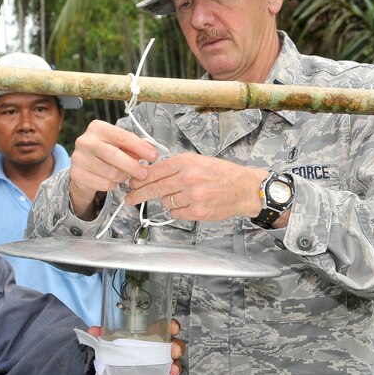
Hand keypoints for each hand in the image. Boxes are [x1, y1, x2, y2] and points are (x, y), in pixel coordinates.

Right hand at [68, 120, 159, 218]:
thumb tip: (152, 150)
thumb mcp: (119, 145)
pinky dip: (112, 185)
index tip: (154, 156)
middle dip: (133, 166)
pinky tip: (111, 180)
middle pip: (115, 155)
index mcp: (97, 128)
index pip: (122, 137)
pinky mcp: (76, 174)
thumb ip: (134, 146)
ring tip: (123, 174)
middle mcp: (85, 141)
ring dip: (122, 177)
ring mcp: (78, 158)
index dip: (140, 147)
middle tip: (144, 173)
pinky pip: (104, 184)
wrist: (83, 167)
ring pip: (111, 173)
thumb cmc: (106, 152)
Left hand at [87, 319, 184, 374]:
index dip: (172, 326)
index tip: (173, 328)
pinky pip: (168, 373)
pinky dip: (171, 374)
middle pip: (173, 343)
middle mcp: (157, 346)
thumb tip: (92, 331)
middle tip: (173, 350)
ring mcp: (159, 361)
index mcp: (148, 334)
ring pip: (174, 360)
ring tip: (173, 368)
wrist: (112, 371)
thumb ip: (101, 336)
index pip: (164, 327)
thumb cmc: (117, 349)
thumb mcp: (109, 341)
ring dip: (176, 362)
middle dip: (177, 345)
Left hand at [126, 153, 269, 221]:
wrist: (244, 188)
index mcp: (185, 162)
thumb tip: (150, 174)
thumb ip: (175, 167)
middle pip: (153, 188)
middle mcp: (188, 178)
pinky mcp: (197, 212)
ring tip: (183, 196)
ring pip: (165, 202)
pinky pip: (176, 213)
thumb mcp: (197, 161)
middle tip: (130, 198)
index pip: (154, 171)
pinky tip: (190, 204)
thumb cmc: (221, 174)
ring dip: (169, 201)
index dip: (139, 178)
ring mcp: (192, 196)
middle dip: (138, 194)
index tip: (131, 183)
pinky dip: (179, 211)